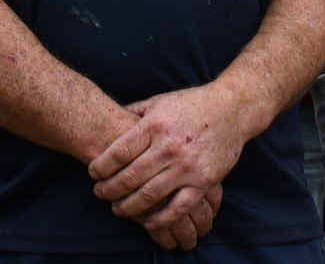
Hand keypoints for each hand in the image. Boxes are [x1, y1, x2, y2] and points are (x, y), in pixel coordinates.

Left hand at [89, 89, 248, 239]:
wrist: (231, 108)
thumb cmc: (191, 104)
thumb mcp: (159, 101)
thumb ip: (135, 112)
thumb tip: (111, 118)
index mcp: (154, 125)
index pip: (118, 152)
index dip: (100, 167)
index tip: (93, 173)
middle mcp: (168, 147)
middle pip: (129, 177)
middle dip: (109, 189)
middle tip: (100, 193)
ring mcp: (187, 166)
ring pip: (150, 195)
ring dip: (129, 207)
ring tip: (118, 209)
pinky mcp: (204, 181)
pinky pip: (179, 207)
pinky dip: (162, 219)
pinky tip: (149, 223)